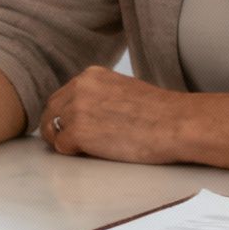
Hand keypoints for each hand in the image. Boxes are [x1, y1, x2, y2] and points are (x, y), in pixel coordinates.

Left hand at [39, 65, 181, 163]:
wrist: (176, 124)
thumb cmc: (160, 113)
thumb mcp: (123, 89)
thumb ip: (100, 96)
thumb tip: (89, 113)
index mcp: (91, 75)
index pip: (63, 95)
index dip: (65, 113)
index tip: (70, 126)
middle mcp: (79, 87)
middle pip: (51, 110)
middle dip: (57, 127)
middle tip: (68, 143)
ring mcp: (76, 109)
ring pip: (53, 129)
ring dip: (64, 141)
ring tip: (84, 150)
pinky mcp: (78, 132)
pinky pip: (62, 146)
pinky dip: (74, 153)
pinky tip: (94, 154)